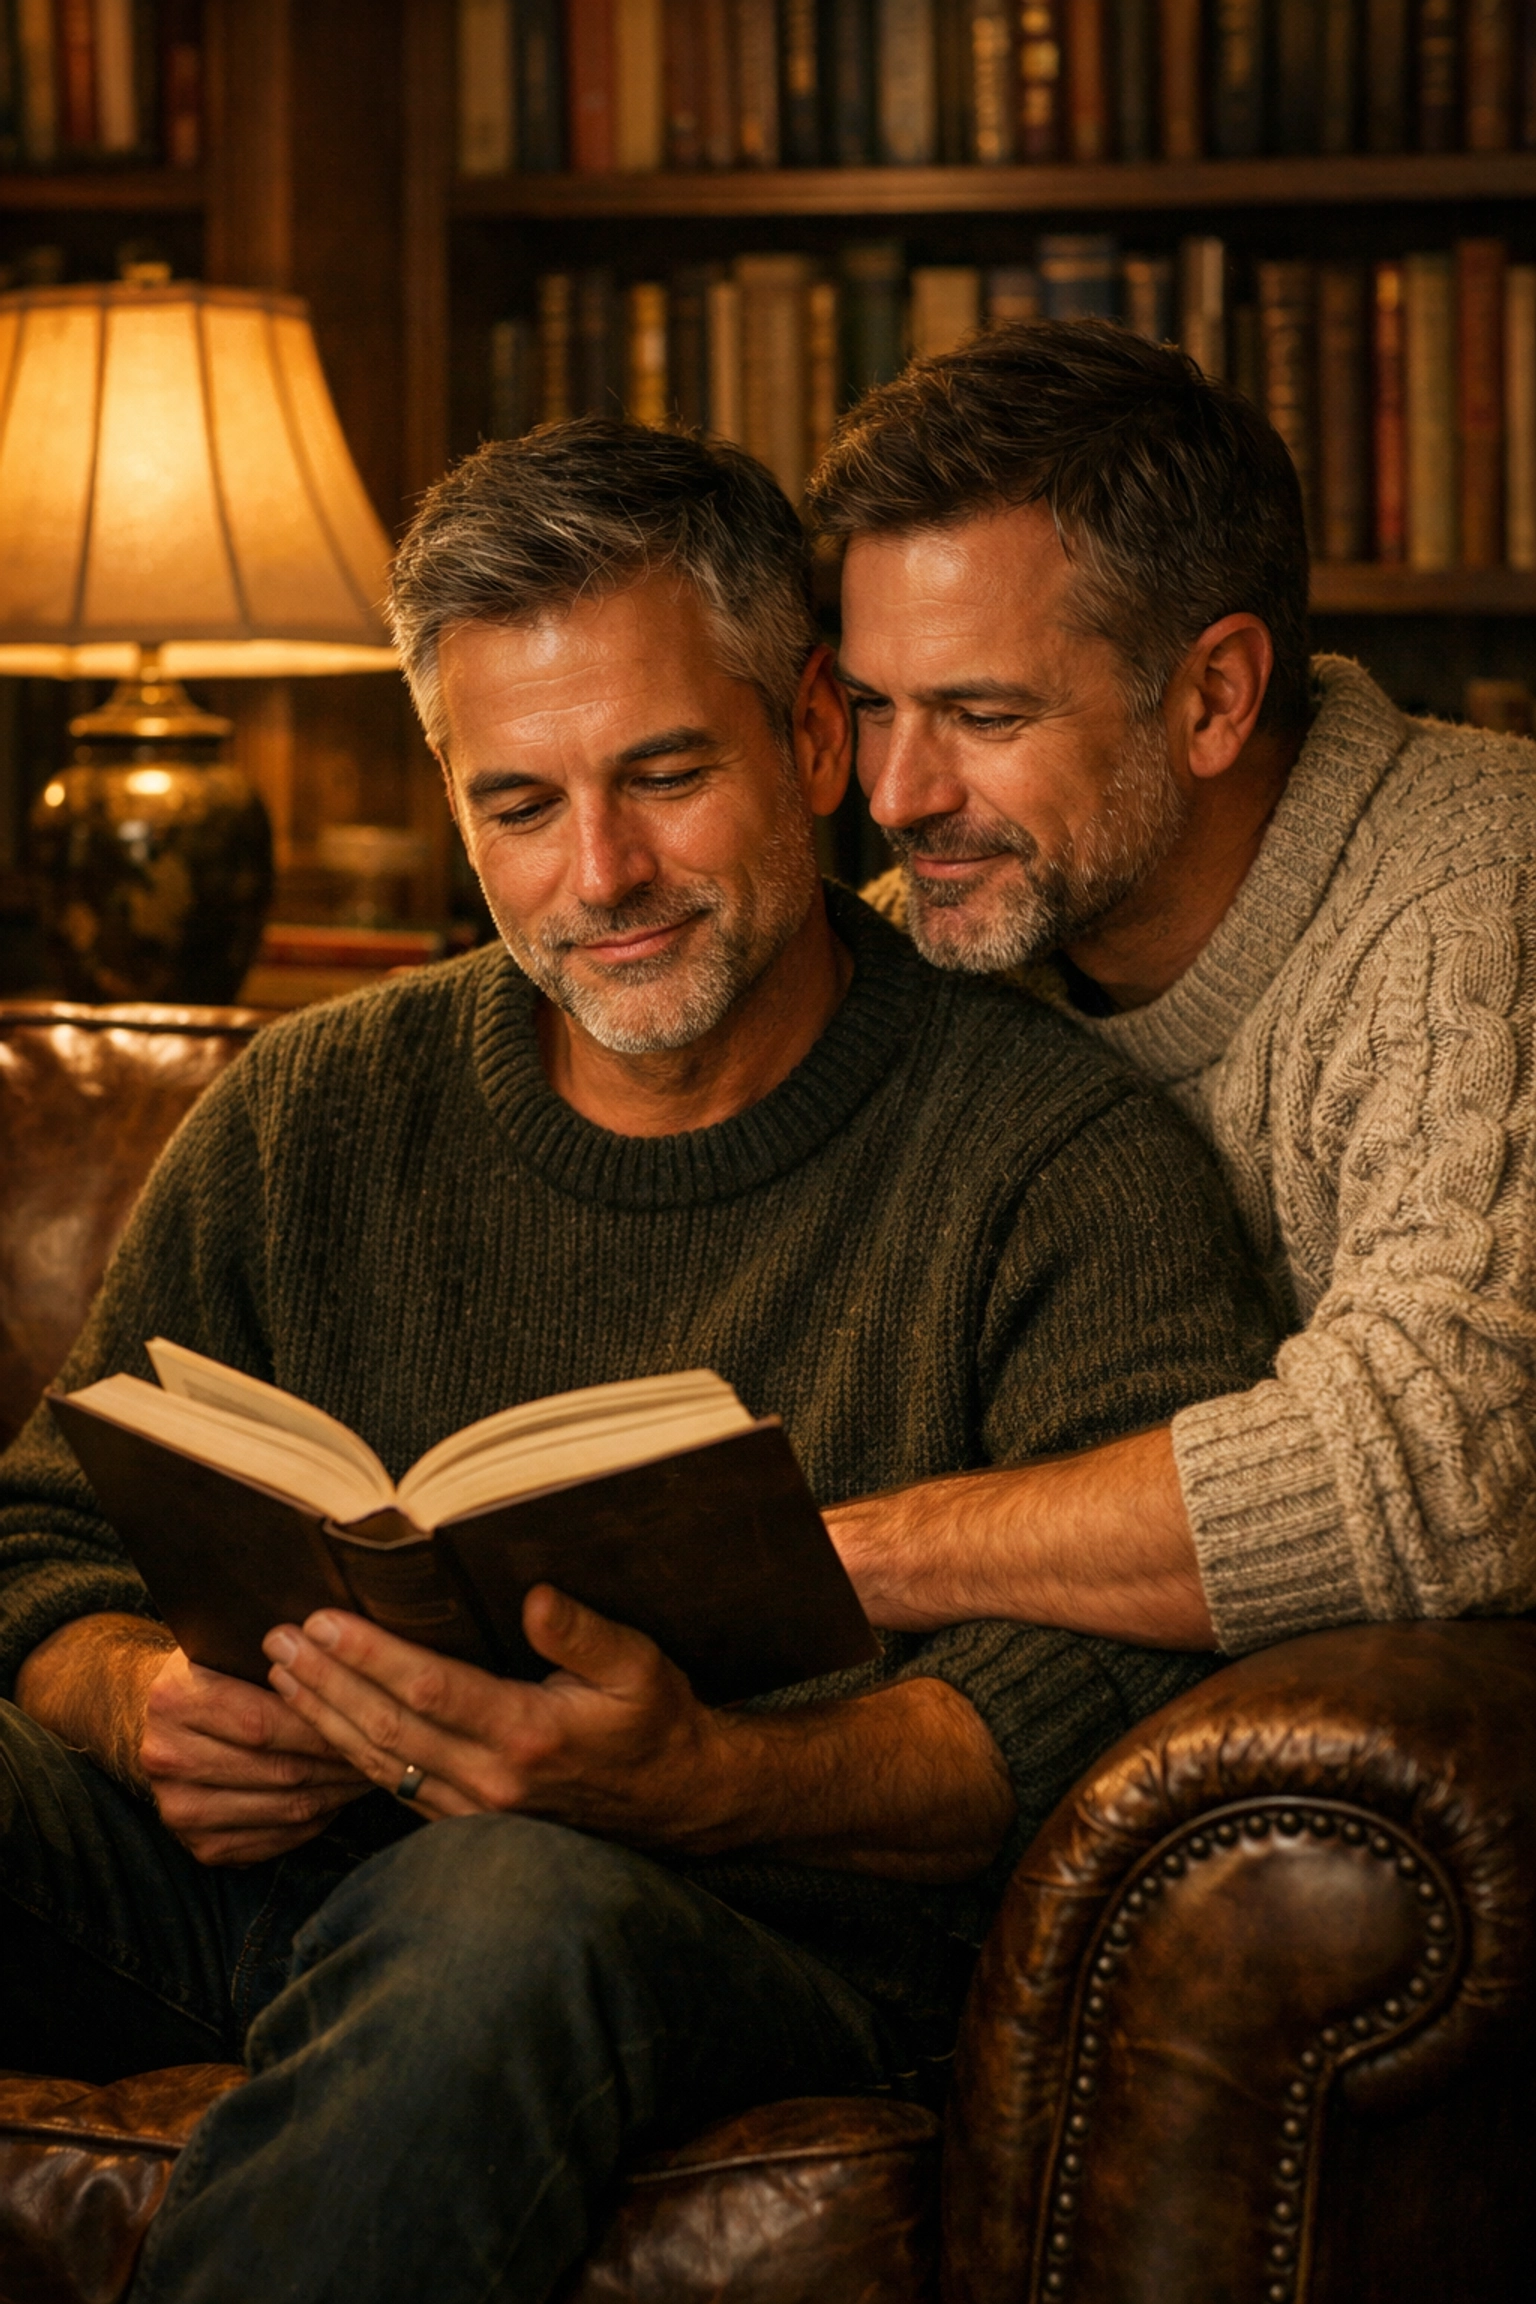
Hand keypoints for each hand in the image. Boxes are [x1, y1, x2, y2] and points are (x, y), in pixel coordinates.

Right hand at [15, 1613, 368, 1866]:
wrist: (149, 1717)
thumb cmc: (211, 1671)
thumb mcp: (228, 1644)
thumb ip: (278, 1652)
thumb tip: (350, 1651)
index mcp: (173, 1700)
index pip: (266, 1721)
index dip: (326, 1720)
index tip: (376, 1713)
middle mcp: (165, 1758)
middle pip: (281, 1769)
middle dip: (344, 1761)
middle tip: (392, 1748)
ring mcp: (177, 1809)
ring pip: (285, 1809)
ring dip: (339, 1793)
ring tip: (376, 1770)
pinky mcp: (196, 1846)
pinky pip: (276, 1841)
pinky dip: (317, 1822)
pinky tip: (341, 1797)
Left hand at [264, 1585, 736, 1849]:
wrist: (677, 1802)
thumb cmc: (656, 1722)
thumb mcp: (638, 1666)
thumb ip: (584, 1633)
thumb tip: (533, 1597)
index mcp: (528, 1735)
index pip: (428, 1689)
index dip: (369, 1655)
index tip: (323, 1621)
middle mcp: (493, 1781)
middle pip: (387, 1729)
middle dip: (326, 1681)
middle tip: (278, 1639)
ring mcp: (477, 1812)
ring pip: (382, 1765)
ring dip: (326, 1718)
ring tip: (283, 1674)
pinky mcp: (471, 1824)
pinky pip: (398, 1790)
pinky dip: (352, 1755)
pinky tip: (326, 1724)